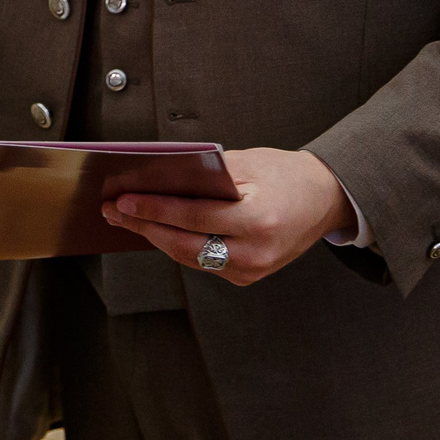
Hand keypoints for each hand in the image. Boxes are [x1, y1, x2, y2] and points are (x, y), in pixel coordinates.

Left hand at [101, 147, 354, 286]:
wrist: (325, 199)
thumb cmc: (287, 175)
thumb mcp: (248, 163)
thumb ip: (205, 174)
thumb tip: (157, 180)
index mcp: (258, 220)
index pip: (193, 217)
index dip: (154, 209)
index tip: (123, 200)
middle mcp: (256, 252)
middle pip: (185, 244)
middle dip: (145, 226)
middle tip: (115, 211)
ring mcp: (253, 270)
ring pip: (190, 257)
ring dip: (157, 237)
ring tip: (128, 218)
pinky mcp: (248, 276)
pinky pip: (204, 262)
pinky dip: (179, 245)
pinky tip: (157, 229)